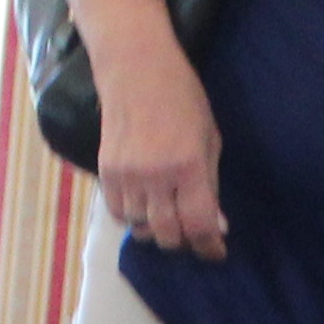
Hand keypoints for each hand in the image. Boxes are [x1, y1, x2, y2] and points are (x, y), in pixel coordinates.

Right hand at [93, 47, 227, 262]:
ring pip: (141, 229)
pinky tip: (144, 206)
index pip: (199, 225)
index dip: (209, 246)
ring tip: (167, 218)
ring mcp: (128, 176)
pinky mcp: (106, 173)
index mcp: (189, 166)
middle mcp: (156, 177)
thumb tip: (216, 225)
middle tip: (191, 234)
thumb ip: (211, 185)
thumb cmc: (183, 99)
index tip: (215, 252)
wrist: (136, 71)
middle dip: (183, 241)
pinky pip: (119, 214)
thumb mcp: (210, 139)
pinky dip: (133, 218)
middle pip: (168, 235)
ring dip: (157, 230)